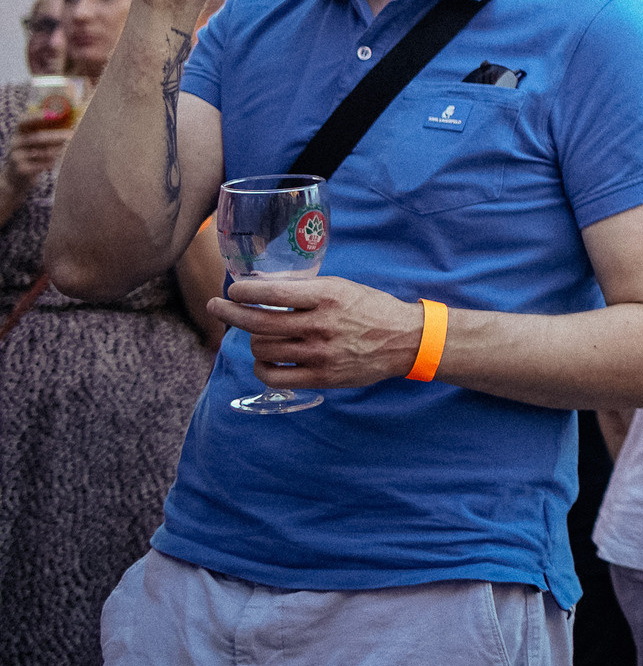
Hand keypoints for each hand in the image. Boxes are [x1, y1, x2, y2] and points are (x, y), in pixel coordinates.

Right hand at [5, 124, 70, 197]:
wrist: (16, 179)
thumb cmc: (32, 155)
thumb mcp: (34, 142)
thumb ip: (47, 131)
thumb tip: (72, 119)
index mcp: (19, 133)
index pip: (24, 122)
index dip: (37, 117)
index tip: (54, 115)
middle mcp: (15, 143)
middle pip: (38, 137)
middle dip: (57, 136)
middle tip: (72, 136)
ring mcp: (17, 157)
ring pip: (43, 152)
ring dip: (59, 151)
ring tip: (68, 150)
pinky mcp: (22, 169)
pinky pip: (42, 164)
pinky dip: (53, 163)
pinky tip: (58, 162)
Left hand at [208, 276, 427, 389]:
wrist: (404, 340)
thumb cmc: (370, 308)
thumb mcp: (341, 287)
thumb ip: (306, 291)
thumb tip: (263, 290)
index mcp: (326, 296)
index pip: (273, 292)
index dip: (244, 291)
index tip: (232, 290)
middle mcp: (320, 325)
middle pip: (258, 322)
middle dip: (229, 312)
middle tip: (216, 307)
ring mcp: (319, 354)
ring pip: (262, 348)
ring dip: (253, 340)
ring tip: (259, 335)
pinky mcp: (320, 377)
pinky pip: (273, 376)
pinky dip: (261, 367)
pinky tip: (265, 359)